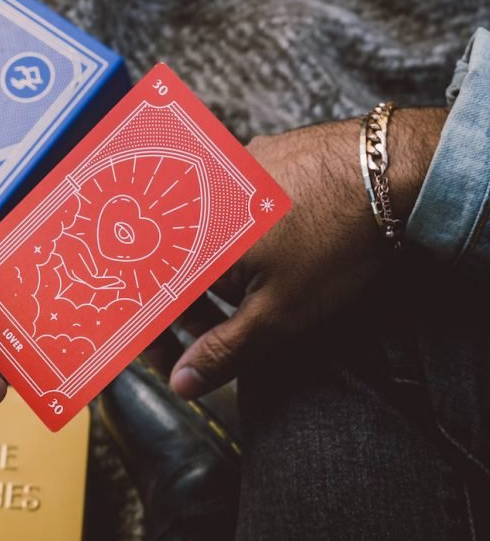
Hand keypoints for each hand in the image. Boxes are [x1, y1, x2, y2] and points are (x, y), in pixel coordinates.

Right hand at [169, 108, 445, 398]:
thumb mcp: (281, 312)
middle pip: (169, 269)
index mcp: (189, 240)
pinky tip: (268, 252)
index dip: (157, 339)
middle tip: (219, 338)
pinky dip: (230, 237)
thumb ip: (225, 350)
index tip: (176, 363)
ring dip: (211, 275)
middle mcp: (192, 198)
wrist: (391, 168)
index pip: (148, 299)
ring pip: (196, 238)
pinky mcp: (247, 158)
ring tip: (253, 295)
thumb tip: (182, 382)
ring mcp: (219, 172)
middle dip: (189, 311)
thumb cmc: (337, 239)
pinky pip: (219, 206)